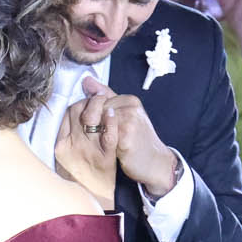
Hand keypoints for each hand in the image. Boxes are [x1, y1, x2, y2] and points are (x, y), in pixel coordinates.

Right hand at [55, 99, 120, 207]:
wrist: (95, 199)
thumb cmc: (81, 175)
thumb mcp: (67, 156)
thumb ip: (68, 133)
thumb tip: (70, 110)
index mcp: (60, 145)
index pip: (67, 113)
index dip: (80, 102)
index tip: (88, 99)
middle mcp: (70, 147)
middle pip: (78, 111)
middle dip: (91, 100)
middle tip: (101, 97)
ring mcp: (87, 153)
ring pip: (91, 118)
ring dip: (101, 105)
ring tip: (108, 102)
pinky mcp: (104, 160)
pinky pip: (108, 135)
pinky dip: (111, 122)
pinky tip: (114, 114)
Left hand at [70, 75, 175, 195]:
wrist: (155, 162)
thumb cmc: (138, 139)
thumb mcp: (126, 115)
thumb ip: (106, 97)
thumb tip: (86, 80)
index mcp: (130, 100)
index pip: (98, 100)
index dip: (91, 114)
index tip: (93, 125)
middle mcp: (130, 109)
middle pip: (96, 112)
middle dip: (91, 124)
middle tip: (93, 136)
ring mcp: (128, 123)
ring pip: (97, 124)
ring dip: (94, 136)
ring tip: (97, 144)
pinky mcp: (125, 139)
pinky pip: (103, 139)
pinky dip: (99, 146)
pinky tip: (101, 151)